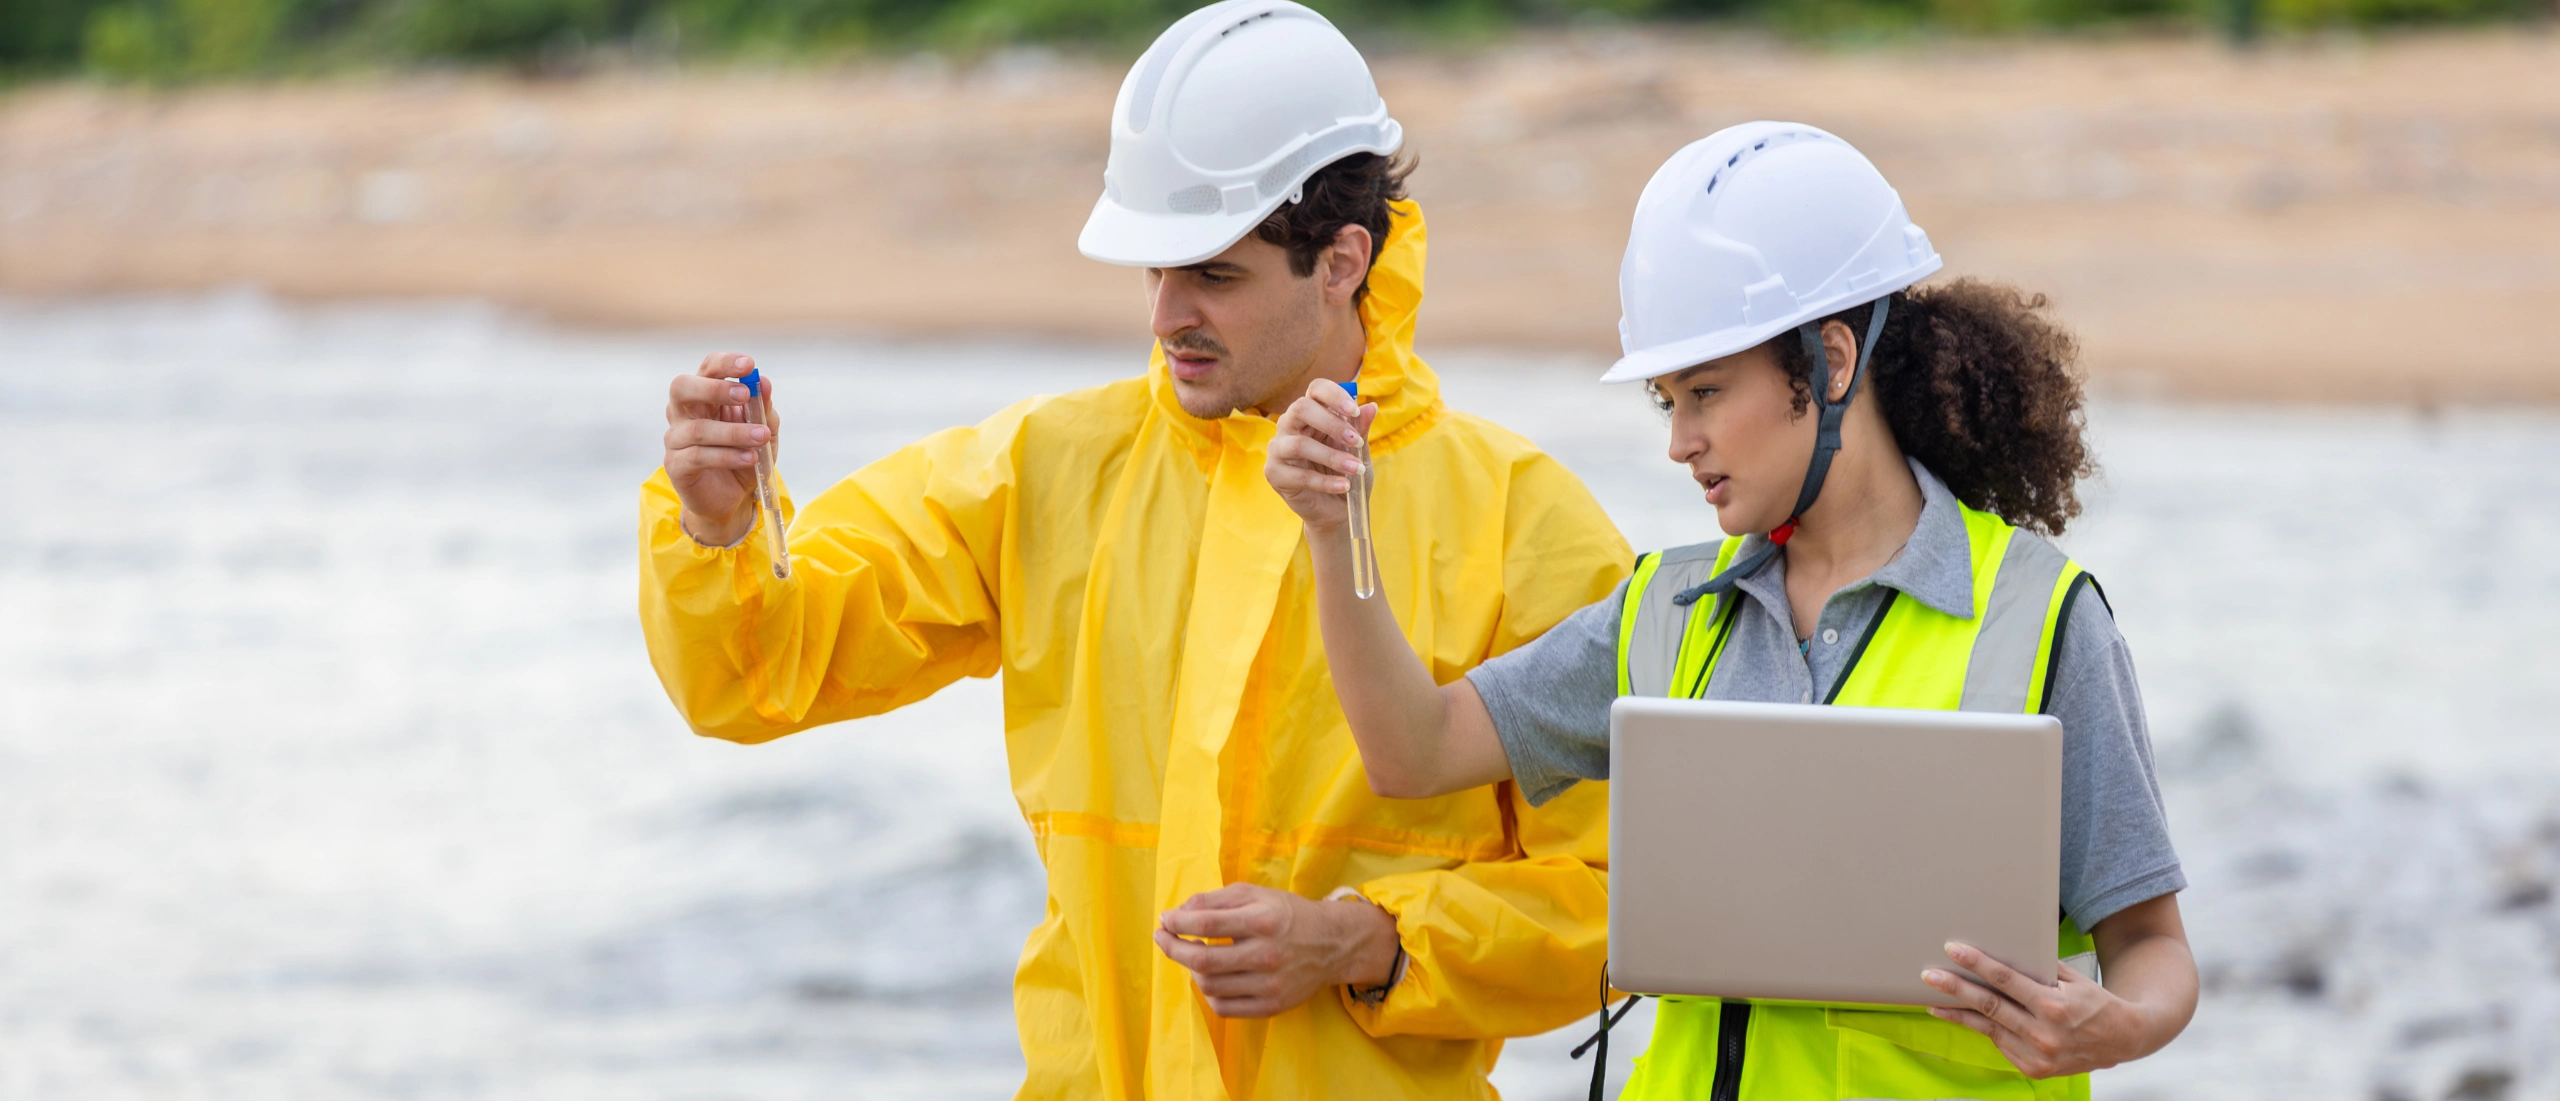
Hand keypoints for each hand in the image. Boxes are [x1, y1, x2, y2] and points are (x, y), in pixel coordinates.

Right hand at [663, 352, 777, 546]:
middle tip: (744, 395)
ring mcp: (675, 439)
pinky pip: (697, 456)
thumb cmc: (745, 456)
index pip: (707, 369)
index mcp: (704, 396)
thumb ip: (763, 409)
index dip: (725, 363)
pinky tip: (749, 458)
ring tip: (761, 437)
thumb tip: (764, 382)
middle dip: (713, 388)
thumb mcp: (764, 432)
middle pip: (682, 387)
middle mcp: (683, 413)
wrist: (733, 498)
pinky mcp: (675, 466)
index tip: (749, 365)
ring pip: (697, 428)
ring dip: (734, 432)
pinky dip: (727, 456)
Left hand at [1152, 883, 1399, 1017]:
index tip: (1165, 920)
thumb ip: (1215, 900)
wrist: (1332, 944)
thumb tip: (1178, 913)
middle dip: (1173, 948)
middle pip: (1202, 961)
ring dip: (1191, 970)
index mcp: (1262, 920)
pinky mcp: (1271, 1006)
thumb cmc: (1287, 914)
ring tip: (1194, 956)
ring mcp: (1270, 984)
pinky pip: (1224, 1008)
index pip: (1205, 925)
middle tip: (1163, 938)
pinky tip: (1211, 977)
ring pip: (1209, 986)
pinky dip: (1208, 993)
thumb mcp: (1255, 894)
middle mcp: (1266, 954)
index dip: (1177, 923)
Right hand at [1263, 379, 1374, 534]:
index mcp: (1311, 413)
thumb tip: (1371, 407)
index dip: (1334, 395)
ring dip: (1332, 457)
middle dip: (1331, 423)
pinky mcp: (1274, 473)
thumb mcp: (1359, 451)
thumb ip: (1360, 430)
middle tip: (1356, 442)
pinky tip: (1345, 486)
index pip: (1315, 390)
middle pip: (1301, 409)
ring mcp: (1278, 449)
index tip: (1355, 411)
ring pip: (1299, 444)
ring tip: (1355, 469)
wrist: (1337, 510)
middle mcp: (1290, 425)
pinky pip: (1299, 475)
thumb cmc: (1346, 473)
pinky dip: (1325, 482)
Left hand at [1924, 942, 2146, 1077]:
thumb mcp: (2073, 980)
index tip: (1953, 950)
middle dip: (1956, 989)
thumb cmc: (2096, 1003)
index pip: (2006, 981)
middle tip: (1929, 976)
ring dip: (1959, 1014)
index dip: (1977, 964)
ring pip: (1989, 1029)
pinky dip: (1984, 1029)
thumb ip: (2040, 969)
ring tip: (1934, 1001)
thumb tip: (2004, 950)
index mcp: (2053, 1007)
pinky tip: (1967, 1017)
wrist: (2124, 1039)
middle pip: (1990, 1006)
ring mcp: (2038, 1055)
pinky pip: (2001, 1044)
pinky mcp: (2034, 1068)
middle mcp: (2044, 1034)